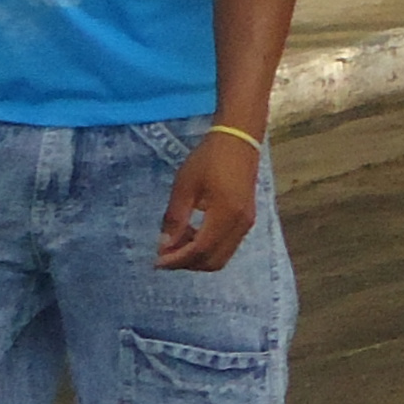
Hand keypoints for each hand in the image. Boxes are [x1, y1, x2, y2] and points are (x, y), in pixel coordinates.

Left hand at [156, 130, 260, 272]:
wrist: (239, 140)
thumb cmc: (208, 159)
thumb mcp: (185, 186)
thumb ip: (175, 218)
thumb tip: (164, 245)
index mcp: (226, 214)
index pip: (200, 250)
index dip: (177, 260)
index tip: (156, 261)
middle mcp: (240, 223)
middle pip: (213, 261)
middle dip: (187, 263)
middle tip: (165, 254)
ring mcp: (247, 222)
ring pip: (222, 256)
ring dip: (198, 257)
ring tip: (177, 243)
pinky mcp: (247, 219)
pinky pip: (227, 245)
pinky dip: (208, 247)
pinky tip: (193, 233)